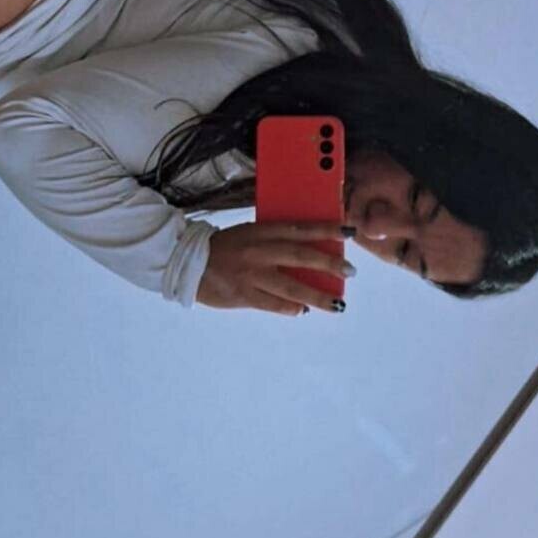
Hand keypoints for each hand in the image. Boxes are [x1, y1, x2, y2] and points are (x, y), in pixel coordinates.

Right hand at [196, 220, 350, 314]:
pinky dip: (291, 308)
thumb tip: (306, 252)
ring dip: (317, 296)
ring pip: (292, 288)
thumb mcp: (248, 234)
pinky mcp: (243, 295)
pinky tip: (303, 310)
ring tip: (337, 304)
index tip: (348, 231)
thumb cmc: (223, 247)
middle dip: (329, 264)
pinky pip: (274, 304)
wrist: (187, 262)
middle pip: (300, 256)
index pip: (299, 228)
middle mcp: (258, 251)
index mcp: (260, 231)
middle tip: (350, 271)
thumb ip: (273, 241)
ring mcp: (251, 275)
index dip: (325, 229)